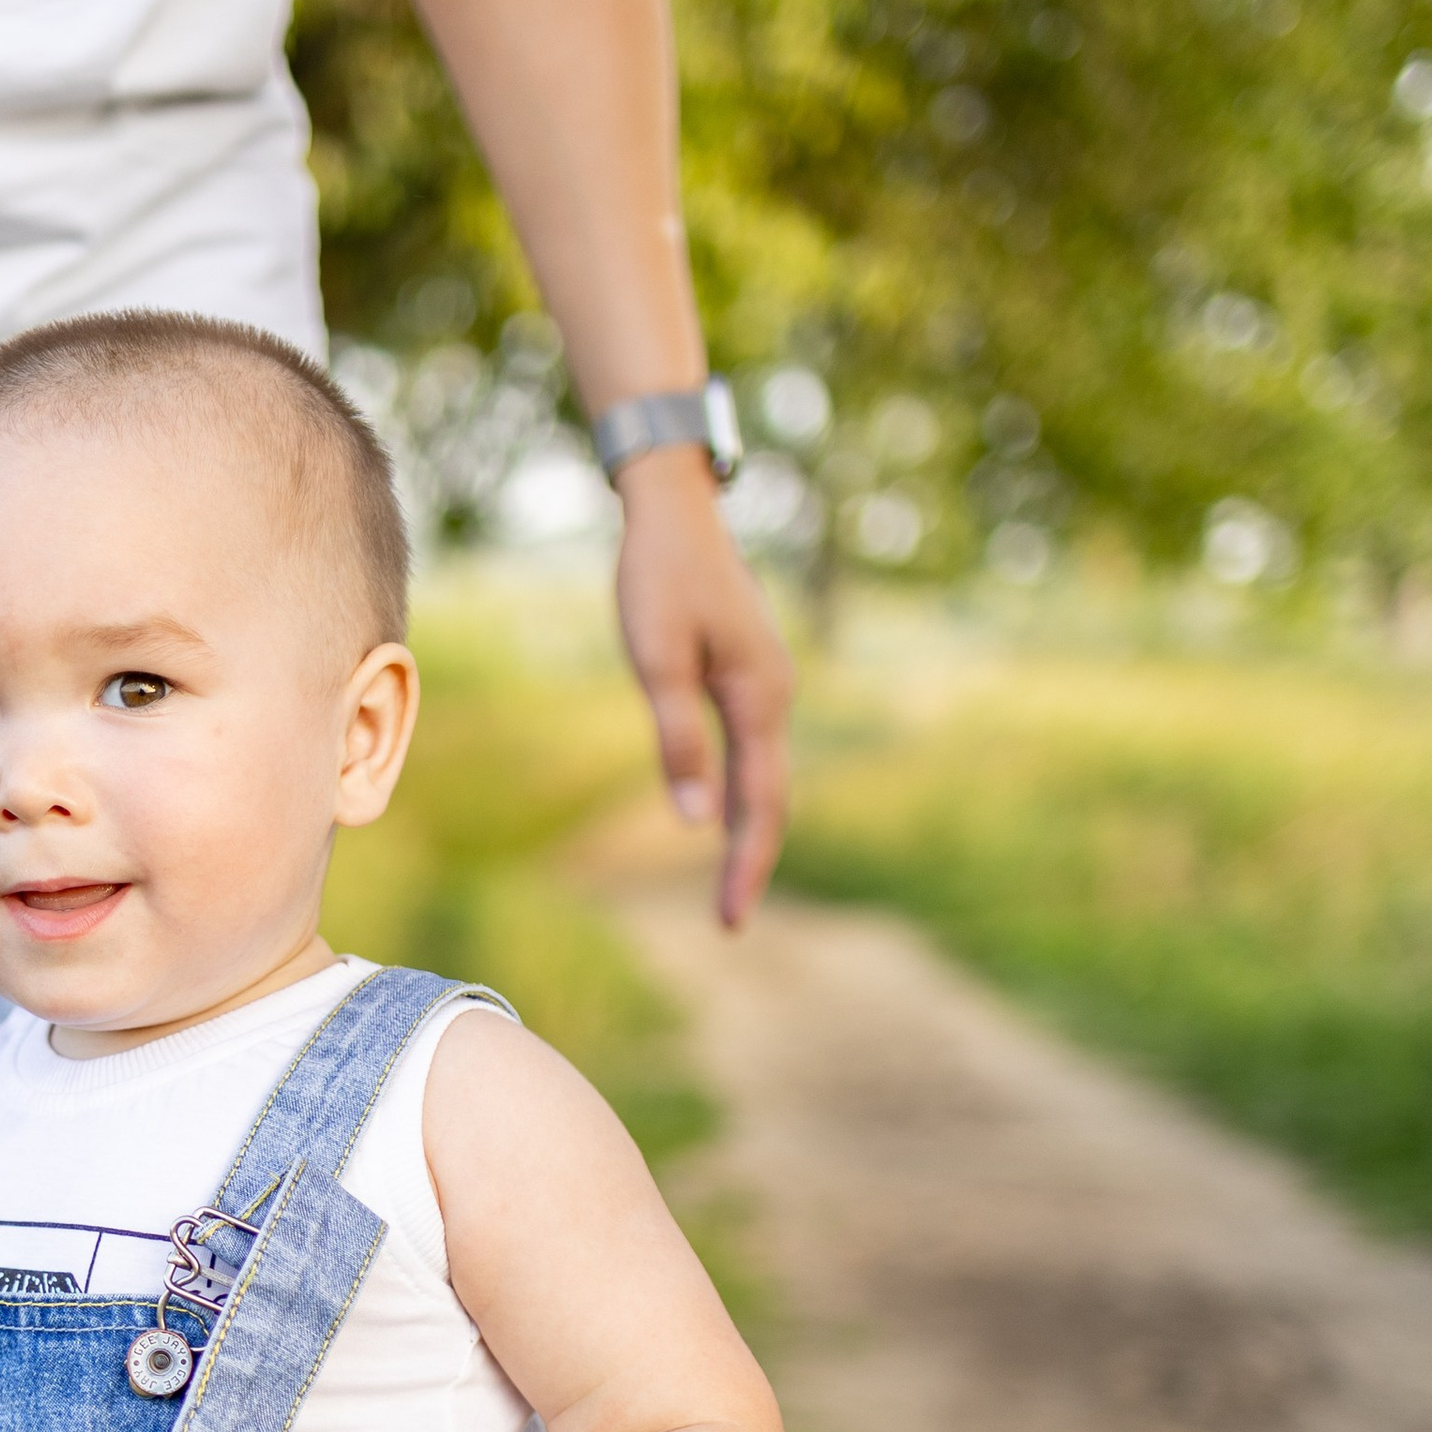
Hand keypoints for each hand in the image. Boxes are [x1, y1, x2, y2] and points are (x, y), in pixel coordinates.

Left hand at [611, 443, 792, 929]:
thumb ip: (678, 740)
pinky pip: (752, 749)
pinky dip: (742, 791)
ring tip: (730, 885)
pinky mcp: (748, 672)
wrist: (674, 508)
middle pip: (769, 798)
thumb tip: (695, 821)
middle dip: (750, 860)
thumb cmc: (658, 577)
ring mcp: (766, 683)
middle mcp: (774, 695)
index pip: (760, 805)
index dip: (745, 866)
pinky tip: (723, 814)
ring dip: (748, 830)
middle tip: (729, 923)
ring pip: (763, 774)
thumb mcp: (657, 661)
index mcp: (760, 699)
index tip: (730, 923)